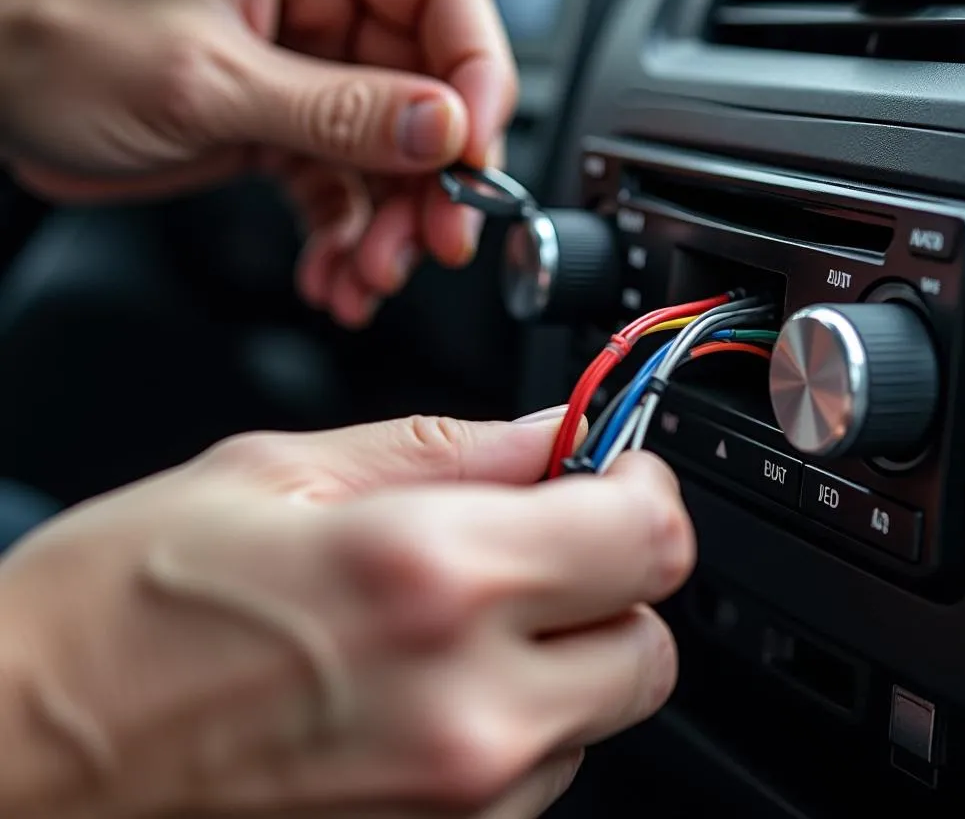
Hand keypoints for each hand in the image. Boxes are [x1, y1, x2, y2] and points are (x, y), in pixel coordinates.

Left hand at [0, 0, 516, 326]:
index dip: (477, 75)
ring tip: (368, 275)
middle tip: (432, 242)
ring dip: (390, 223)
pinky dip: (347, 236)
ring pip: (395, 149)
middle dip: (432, 177)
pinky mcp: (291, 120)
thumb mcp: (206, 81)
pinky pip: (347, 183)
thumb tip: (445, 130)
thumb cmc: (59, 41)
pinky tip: (334, 274)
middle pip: (429, 85)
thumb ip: (338, 110)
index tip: (475, 154)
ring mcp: (310, 61)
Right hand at [0, 410, 695, 818]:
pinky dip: (511, 721)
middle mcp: (465, 710)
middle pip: (648, 645)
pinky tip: (419, 682)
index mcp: (432, 576)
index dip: (643, 489)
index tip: (612, 469)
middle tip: (542, 538)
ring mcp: (454, 808)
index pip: (648, 539)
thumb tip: (554, 436)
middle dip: (611, 579)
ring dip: (558, 654)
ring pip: (596, 715)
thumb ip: (449, 449)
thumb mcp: (283, 468)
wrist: (17, 759)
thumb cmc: (117, 607)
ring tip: (449, 616)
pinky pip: (533, 778)